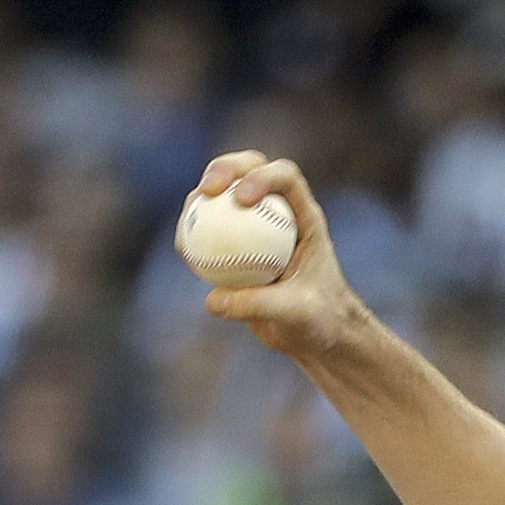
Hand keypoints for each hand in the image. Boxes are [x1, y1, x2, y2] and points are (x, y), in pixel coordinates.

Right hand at [189, 152, 364, 366]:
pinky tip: (184, 250)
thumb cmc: (320, 321)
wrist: (317, 336)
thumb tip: (212, 299)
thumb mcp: (296, 314)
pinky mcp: (237, 246)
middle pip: (250, 170)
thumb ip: (259, 304)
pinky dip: (195, 234)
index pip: (286, 178)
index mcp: (305, 218)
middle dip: (225, 168)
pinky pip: (211, 231)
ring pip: (225, 196)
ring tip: (187, 221)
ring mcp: (256, 227)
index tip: (240, 199)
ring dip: (200, 199)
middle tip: (206, 191)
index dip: (262, 176)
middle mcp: (280, 213)